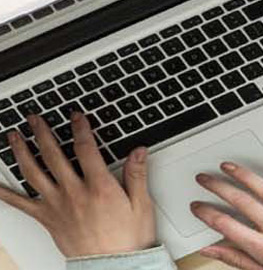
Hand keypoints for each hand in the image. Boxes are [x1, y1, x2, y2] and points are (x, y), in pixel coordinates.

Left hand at [0, 113, 155, 257]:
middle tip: (34, 119)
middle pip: (52, 155)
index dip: (80, 128)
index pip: (85, 149)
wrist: (113, 264)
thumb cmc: (128, 238)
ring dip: (21, 152)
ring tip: (14, 137)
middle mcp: (74, 193)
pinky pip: (21, 204)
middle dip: (41, 133)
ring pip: (33, 173)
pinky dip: (6, 194)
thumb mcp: (141, 204)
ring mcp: (57, 205)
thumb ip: (136, 175)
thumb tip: (137, 151)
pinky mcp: (47, 218)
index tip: (76, 116)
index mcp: (99, 187)